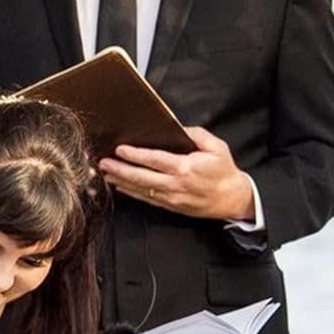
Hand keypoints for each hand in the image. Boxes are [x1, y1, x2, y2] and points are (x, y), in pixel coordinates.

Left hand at [98, 126, 255, 220]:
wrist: (231, 199)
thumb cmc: (224, 171)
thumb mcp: (216, 147)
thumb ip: (197, 135)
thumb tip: (178, 128)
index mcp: (185, 168)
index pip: (154, 160)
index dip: (135, 155)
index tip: (120, 149)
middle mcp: (174, 184)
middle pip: (141, 177)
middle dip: (120, 170)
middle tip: (103, 163)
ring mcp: (170, 197)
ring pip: (140, 190)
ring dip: (121, 182)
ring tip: (106, 174)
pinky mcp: (169, 205)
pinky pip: (146, 199)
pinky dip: (131, 193)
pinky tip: (120, 187)